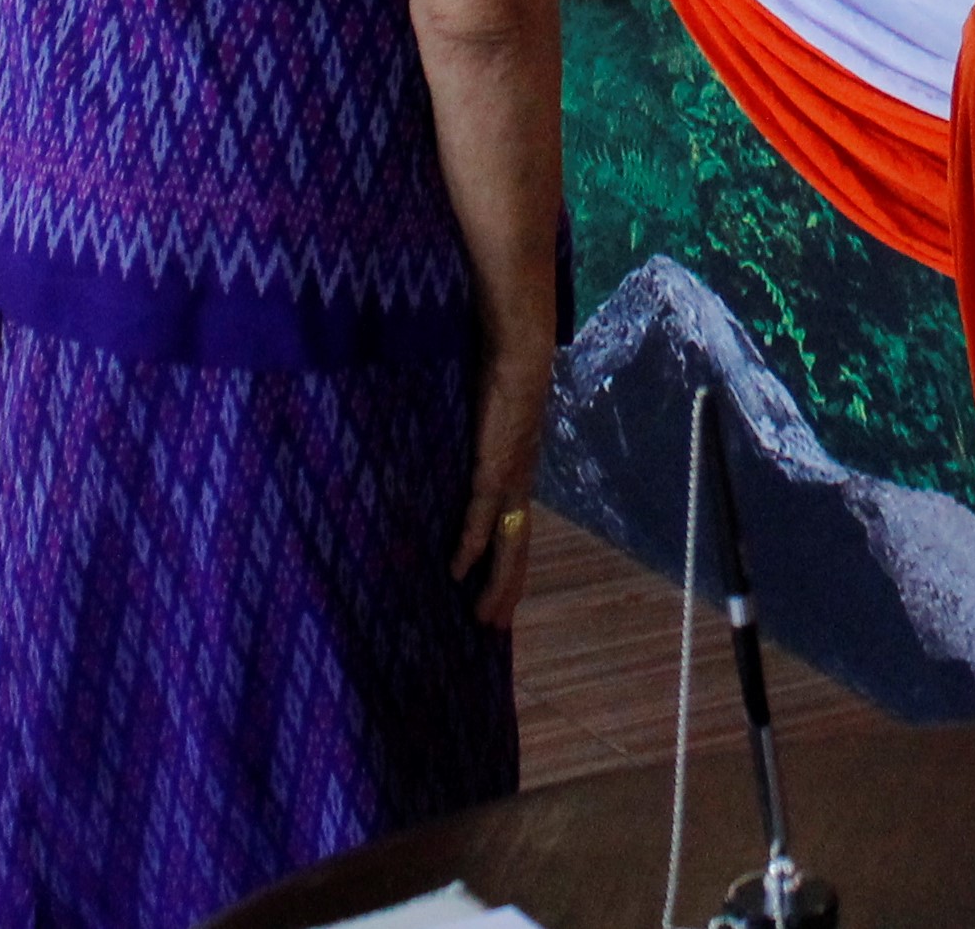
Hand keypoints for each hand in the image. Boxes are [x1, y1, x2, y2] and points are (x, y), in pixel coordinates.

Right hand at [454, 330, 552, 629]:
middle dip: (506, 588)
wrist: (520, 347)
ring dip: (495, 583)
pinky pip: (481, 516)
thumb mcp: (485, 419)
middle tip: (493, 627)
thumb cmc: (500, 372)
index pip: (516, 528)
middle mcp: (520, 480)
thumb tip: (454, 455)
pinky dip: (470, 546)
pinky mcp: (494, 466)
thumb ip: (474, 442)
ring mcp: (510, 476)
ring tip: (483, 617)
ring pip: (508, 542)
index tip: (498, 595)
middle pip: (518, 547)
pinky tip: (457, 572)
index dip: (508, 562)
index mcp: (519, 469)